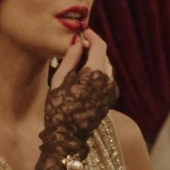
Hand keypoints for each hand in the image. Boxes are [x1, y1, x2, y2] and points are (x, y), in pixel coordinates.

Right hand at [35, 30, 119, 169]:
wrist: (67, 137)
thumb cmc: (58, 107)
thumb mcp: (60, 80)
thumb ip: (70, 58)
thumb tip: (78, 42)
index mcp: (96, 73)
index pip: (100, 46)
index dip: (92, 36)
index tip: (82, 32)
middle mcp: (108, 81)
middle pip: (104, 56)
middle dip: (93, 48)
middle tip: (77, 45)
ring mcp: (111, 92)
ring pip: (107, 68)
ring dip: (96, 60)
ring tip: (79, 60)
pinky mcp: (110, 100)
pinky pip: (106, 80)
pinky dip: (98, 73)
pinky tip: (84, 76)